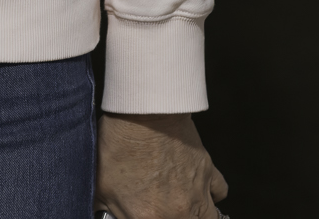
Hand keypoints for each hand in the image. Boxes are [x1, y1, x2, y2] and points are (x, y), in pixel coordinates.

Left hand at [96, 112, 226, 218]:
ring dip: (199, 217)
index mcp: (149, 218)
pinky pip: (219, 192)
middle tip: (165, 210)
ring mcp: (197, 193)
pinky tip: (199, 190)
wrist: (145, 110)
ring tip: (185, 211)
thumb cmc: (121, 142)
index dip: (145, 218)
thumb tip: (101, 215)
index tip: (145, 214)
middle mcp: (178, 212)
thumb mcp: (100, 182)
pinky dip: (212, 194)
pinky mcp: (207, 171)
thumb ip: (105, 209)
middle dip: (176, 217)